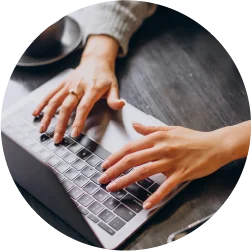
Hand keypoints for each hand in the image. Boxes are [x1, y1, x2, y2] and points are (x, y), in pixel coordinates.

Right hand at [33, 35, 124, 143]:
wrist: (96, 60)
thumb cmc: (105, 76)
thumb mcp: (114, 86)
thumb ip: (115, 98)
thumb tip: (121, 105)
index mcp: (92, 89)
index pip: (84, 107)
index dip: (78, 121)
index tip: (74, 133)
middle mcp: (78, 87)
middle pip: (66, 107)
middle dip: (60, 124)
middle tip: (57, 138)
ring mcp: (68, 85)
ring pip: (55, 101)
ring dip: (47, 116)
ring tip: (43, 129)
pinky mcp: (62, 83)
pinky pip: (50, 94)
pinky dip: (42, 103)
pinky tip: (36, 113)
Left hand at [98, 123, 232, 209]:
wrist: (214, 145)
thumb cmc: (191, 137)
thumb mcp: (169, 129)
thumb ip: (150, 129)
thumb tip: (134, 125)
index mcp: (156, 138)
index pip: (130, 147)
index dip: (115, 157)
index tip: (105, 165)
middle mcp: (161, 149)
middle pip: (132, 159)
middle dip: (115, 170)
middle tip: (103, 178)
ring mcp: (171, 162)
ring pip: (144, 172)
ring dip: (126, 180)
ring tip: (114, 187)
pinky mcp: (181, 174)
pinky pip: (166, 186)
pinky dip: (156, 196)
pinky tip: (146, 204)